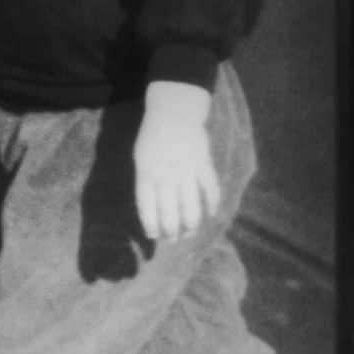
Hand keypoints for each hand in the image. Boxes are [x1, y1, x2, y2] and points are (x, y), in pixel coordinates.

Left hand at [134, 81, 220, 239]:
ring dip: (191, 225)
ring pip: (191, 207)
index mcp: (146, 174)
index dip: (151, 225)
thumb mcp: (141, 158)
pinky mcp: (204, 165)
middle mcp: (166, 176)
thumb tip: (152, 210)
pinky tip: (211, 215)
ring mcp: (186, 171)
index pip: (147, 208)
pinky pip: (211, 190)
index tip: (154, 236)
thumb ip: (146, 182)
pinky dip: (213, 205)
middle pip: (169, 213)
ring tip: (190, 233)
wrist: (173, 112)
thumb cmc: (153, 137)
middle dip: (171, 232)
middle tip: (173, 240)